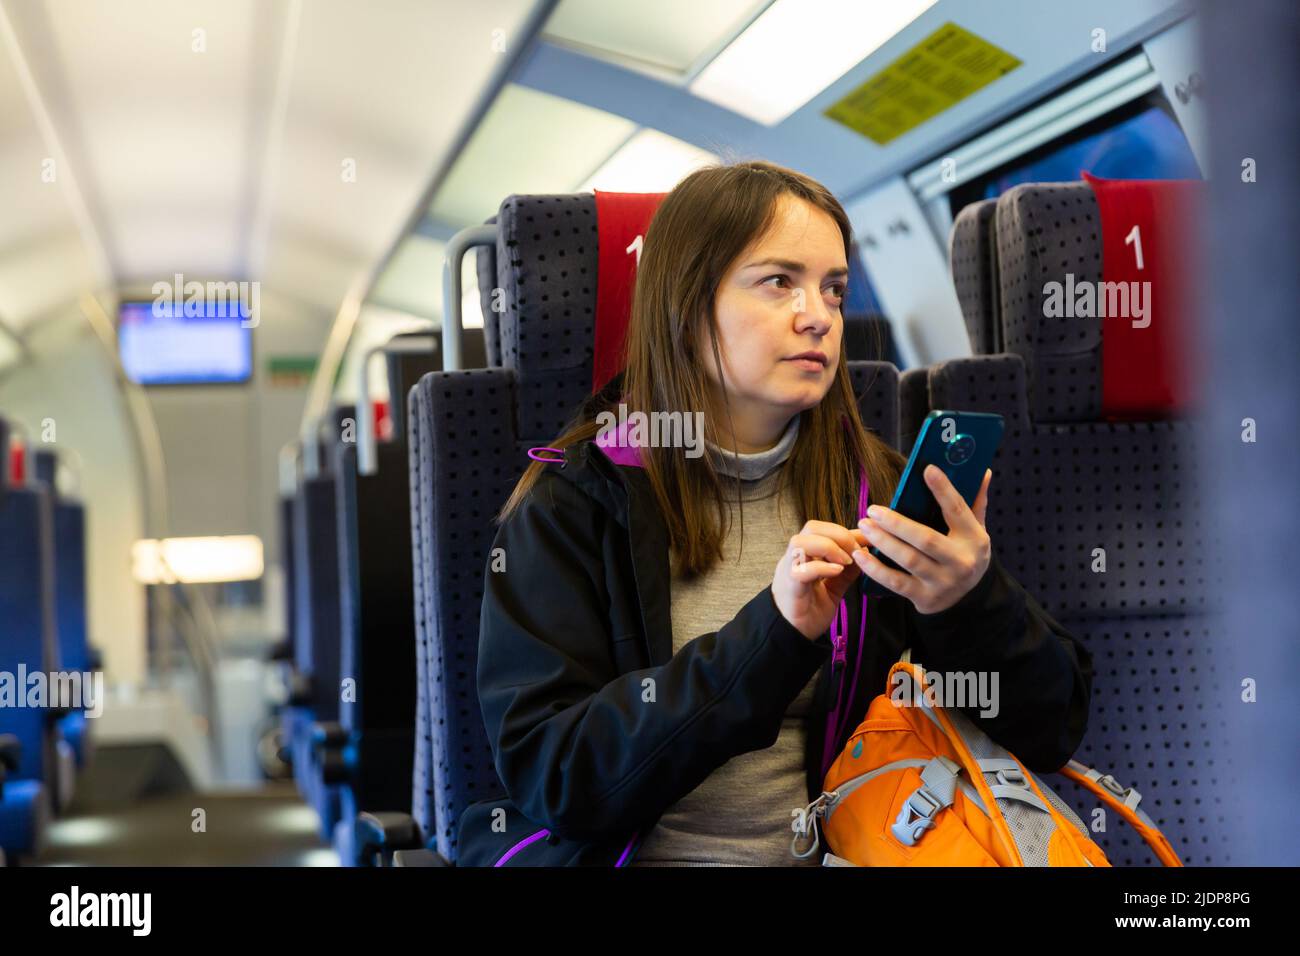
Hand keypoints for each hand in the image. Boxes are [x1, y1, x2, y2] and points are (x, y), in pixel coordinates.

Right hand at [772, 520, 870, 639]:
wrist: (792, 636)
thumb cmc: (809, 611)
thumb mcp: (834, 587)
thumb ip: (846, 571)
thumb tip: (864, 553)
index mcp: (805, 555)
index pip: (824, 530)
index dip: (847, 531)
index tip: (868, 539)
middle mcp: (795, 558)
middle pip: (811, 528)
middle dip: (839, 534)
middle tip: (856, 551)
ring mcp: (789, 570)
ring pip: (801, 542)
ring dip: (829, 547)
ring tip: (846, 562)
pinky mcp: (789, 586)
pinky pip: (801, 569)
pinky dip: (822, 566)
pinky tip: (837, 571)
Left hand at [853, 466, 992, 614]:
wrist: (969, 598)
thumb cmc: (965, 552)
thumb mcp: (975, 529)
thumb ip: (975, 501)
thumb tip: (982, 471)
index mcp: (975, 539)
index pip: (958, 510)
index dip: (943, 490)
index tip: (927, 470)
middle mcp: (961, 562)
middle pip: (926, 539)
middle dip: (897, 523)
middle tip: (873, 509)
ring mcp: (943, 582)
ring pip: (909, 560)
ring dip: (883, 541)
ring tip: (865, 525)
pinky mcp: (925, 597)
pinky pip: (895, 583)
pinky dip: (875, 569)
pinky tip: (860, 554)